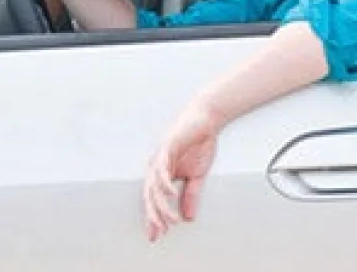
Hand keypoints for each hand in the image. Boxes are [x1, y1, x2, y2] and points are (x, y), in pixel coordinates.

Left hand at [143, 101, 222, 241]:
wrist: (207, 120)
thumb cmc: (200, 144)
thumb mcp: (198, 175)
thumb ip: (191, 195)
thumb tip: (188, 217)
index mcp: (162, 174)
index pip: (155, 199)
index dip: (155, 217)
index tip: (158, 235)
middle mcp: (156, 167)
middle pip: (149, 196)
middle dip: (154, 215)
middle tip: (160, 230)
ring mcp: (159, 157)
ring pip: (153, 186)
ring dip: (160, 204)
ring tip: (168, 217)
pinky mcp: (166, 147)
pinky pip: (161, 168)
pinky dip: (164, 182)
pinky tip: (169, 193)